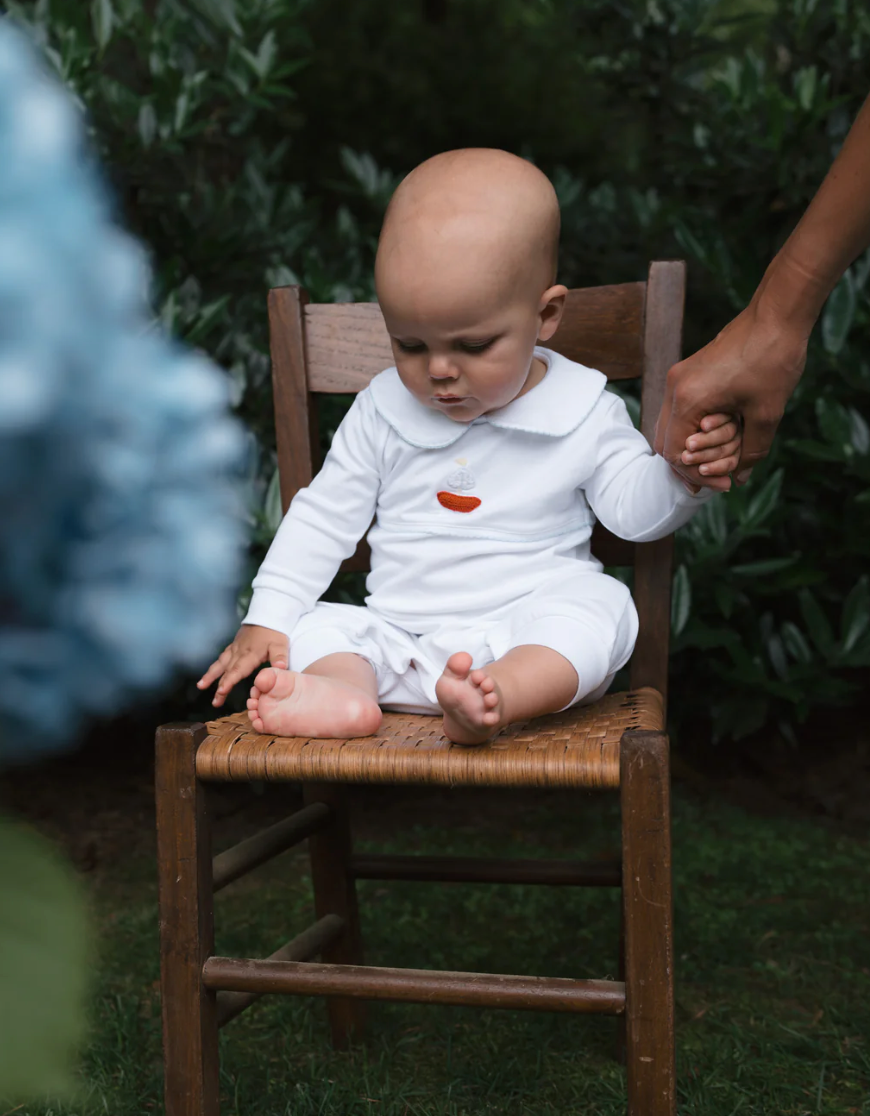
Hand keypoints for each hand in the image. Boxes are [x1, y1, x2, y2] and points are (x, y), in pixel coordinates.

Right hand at [197, 624, 288, 706]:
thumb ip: (280, 657)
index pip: (237, 670)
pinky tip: (211, 673)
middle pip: (227, 671)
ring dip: (210, 676)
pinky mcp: (234, 645)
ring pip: (220, 664)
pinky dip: (215, 666)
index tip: (221, 691)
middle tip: (214, 702)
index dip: (229, 681)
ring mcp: (235, 648)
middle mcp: (239, 652)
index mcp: (250, 655)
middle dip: (219, 687)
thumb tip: (281, 667)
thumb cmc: (275, 632)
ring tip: (201, 686)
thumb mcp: (280, 644)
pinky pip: (222, 657)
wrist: (267, 615)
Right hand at [655, 297, 807, 490]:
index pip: (675, 453)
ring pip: (671, 426)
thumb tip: (740, 478)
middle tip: (716, 481)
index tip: (724, 485)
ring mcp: (679, 378)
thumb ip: (750, 451)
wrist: (776, 316)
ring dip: (692, 447)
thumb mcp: (766, 414)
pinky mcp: (688, 372)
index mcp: (688, 399)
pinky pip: (681, 410)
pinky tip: (717, 438)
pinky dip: (694, 428)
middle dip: (689, 465)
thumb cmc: (772, 360)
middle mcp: (675, 388)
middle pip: (666, 442)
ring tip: (719, 462)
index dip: (696, 475)